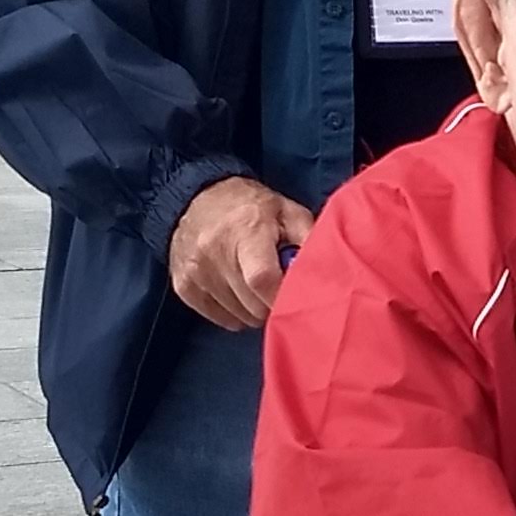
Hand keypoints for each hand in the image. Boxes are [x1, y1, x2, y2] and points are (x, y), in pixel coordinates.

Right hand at [169, 176, 317, 328]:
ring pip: (239, 317)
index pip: (263, 280)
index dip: (283, 298)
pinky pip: (220, 318)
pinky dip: (235, 312)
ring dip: (255, 310)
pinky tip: (240, 291)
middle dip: (273, 306)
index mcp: (246, 231)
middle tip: (281, 290)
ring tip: (259, 287)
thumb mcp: (288, 212)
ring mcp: (195, 272)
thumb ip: (309, 239)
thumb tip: (332, 271)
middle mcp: (215, 253)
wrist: (198, 197)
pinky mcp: (183, 286)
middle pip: (252, 306)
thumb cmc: (252, 207)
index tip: (297, 298)